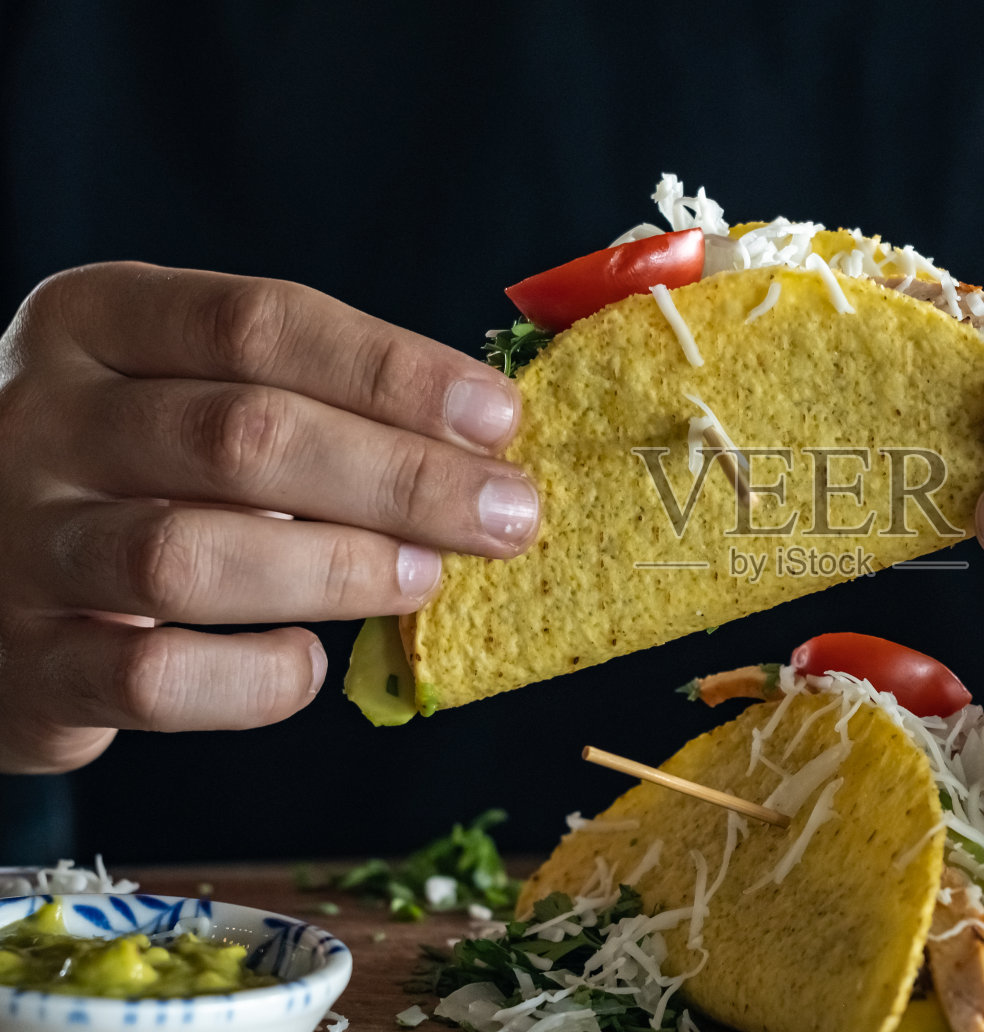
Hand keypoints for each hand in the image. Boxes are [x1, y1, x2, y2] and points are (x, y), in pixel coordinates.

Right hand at [0, 262, 538, 772]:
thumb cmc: (128, 467)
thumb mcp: (182, 389)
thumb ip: (304, 399)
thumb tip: (483, 448)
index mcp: (94, 320)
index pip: (258, 324)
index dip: (392, 372)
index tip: (498, 418)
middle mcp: (40, 420)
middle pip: (240, 436)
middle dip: (399, 477)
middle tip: (508, 515)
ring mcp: (18, 545)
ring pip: (189, 555)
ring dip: (338, 568)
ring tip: (425, 577)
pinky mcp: (25, 666)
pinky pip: (152, 681)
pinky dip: (253, 677)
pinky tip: (309, 661)